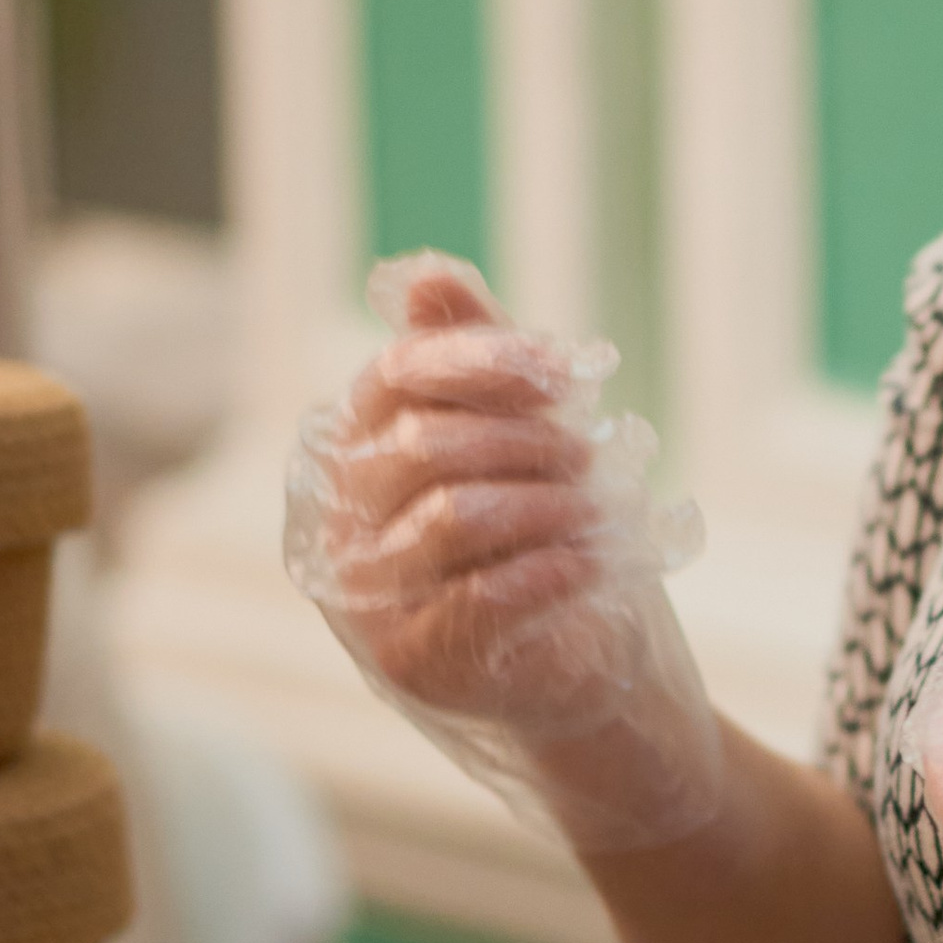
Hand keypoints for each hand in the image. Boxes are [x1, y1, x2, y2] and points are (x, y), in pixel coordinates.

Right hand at [288, 254, 723, 851]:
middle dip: (526, 441)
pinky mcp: (410, 664)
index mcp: (358, 450)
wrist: (589, 668)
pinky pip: (481, 595)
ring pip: (452, 515)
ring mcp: (365, 598)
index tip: (565, 372)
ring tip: (601, 510)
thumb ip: (478, 356)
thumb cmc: (549, 537)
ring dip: (548, 503)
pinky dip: (551, 568)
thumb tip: (425, 275)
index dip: (483, 362)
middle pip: (423, 443)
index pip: (397, 375)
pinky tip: (591, 562)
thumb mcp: (525, 435)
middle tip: (591, 457)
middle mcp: (340, 522)